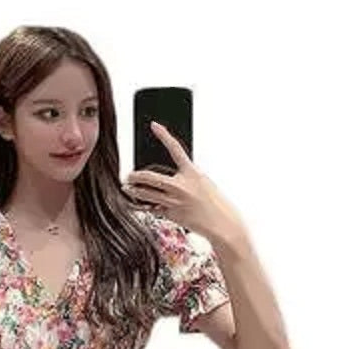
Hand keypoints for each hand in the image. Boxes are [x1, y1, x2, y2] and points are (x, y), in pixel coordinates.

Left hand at [122, 120, 246, 241]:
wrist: (221, 222)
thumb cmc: (213, 201)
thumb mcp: (203, 182)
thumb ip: (186, 176)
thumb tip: (168, 174)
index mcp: (192, 172)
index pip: (175, 148)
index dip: (163, 135)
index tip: (154, 125)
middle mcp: (181, 186)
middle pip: (151, 177)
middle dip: (136, 176)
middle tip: (128, 175)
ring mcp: (174, 201)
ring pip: (146, 194)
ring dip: (134, 191)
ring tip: (127, 189)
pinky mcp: (171, 214)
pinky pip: (152, 209)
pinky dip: (143, 206)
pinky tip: (136, 204)